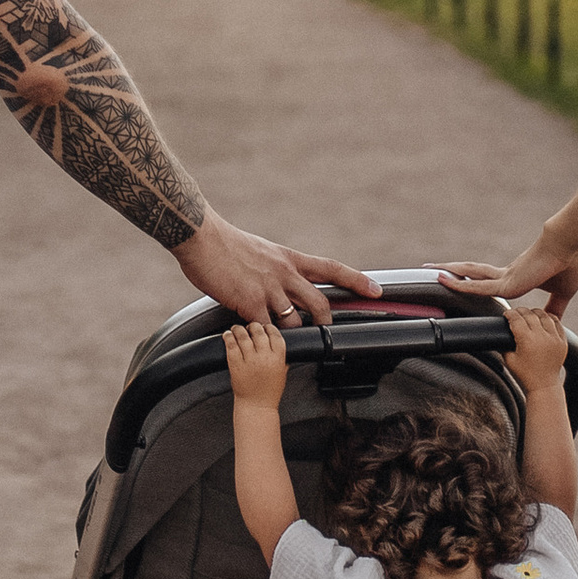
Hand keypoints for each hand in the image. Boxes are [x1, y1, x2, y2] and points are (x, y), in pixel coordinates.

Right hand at [176, 211, 377, 328]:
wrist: (200, 236)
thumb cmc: (224, 243)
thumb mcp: (261, 251)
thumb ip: (274, 268)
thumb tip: (278, 281)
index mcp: (289, 259)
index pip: (331, 268)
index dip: (357, 280)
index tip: (377, 290)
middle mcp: (284, 273)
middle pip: (320, 302)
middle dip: (326, 321)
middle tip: (327, 333)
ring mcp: (268, 289)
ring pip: (295, 321)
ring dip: (292, 334)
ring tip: (284, 343)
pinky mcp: (249, 302)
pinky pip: (265, 329)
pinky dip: (264, 339)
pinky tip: (258, 343)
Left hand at [222, 317, 288, 409]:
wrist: (257, 407)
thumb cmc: (269, 392)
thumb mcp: (282, 373)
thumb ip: (282, 358)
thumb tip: (278, 344)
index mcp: (278, 357)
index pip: (274, 333)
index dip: (268, 327)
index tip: (264, 327)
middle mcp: (264, 356)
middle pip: (258, 331)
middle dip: (253, 326)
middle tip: (249, 328)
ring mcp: (249, 360)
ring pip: (243, 335)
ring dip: (238, 329)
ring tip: (236, 329)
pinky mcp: (236, 364)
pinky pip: (231, 345)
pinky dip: (228, 337)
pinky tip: (228, 335)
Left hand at [442, 238, 577, 312]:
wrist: (567, 246)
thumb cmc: (568, 264)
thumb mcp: (563, 292)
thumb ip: (556, 307)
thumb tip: (556, 321)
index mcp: (517, 277)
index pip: (491, 280)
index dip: (477, 280)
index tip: (464, 280)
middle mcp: (506, 275)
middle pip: (473, 272)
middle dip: (456, 272)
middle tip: (437, 270)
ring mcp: (504, 278)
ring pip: (469, 275)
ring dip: (450, 273)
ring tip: (430, 270)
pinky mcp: (506, 282)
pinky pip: (476, 286)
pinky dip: (459, 284)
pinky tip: (443, 281)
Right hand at [503, 301, 569, 400]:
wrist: (544, 385)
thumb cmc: (525, 374)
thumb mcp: (509, 359)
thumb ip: (503, 345)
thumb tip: (499, 333)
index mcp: (527, 340)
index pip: (516, 319)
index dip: (510, 314)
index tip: (507, 314)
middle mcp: (542, 337)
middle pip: (530, 314)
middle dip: (520, 311)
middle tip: (516, 313)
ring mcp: (554, 338)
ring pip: (544, 315)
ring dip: (535, 312)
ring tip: (529, 314)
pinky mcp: (562, 341)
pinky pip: (557, 322)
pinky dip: (549, 318)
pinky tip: (544, 318)